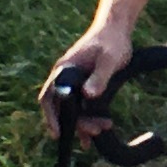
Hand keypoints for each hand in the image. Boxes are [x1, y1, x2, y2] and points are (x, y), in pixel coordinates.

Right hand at [40, 20, 133, 137]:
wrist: (116, 30)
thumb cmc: (111, 42)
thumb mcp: (109, 59)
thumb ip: (99, 76)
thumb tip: (88, 95)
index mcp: (64, 70)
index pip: (49, 96)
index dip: (51, 116)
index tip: (58, 132)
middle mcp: (65, 77)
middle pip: (62, 107)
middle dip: (76, 124)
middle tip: (93, 134)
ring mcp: (74, 82)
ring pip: (72, 109)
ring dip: (82, 124)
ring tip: (96, 136)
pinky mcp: (84, 86)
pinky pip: (81, 107)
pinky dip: (86, 120)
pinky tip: (93, 135)